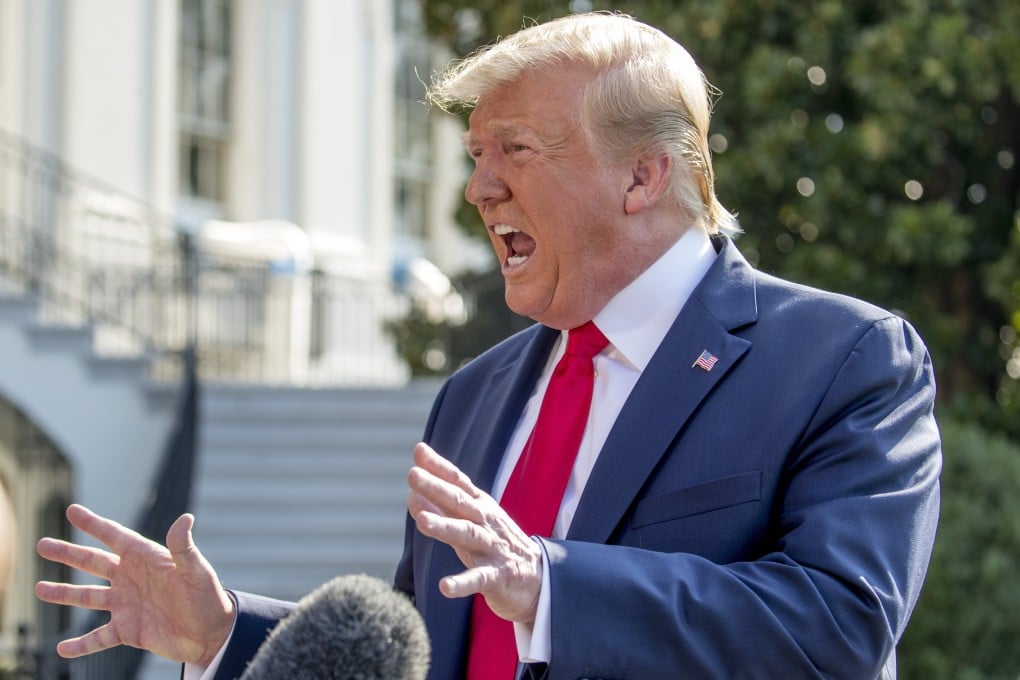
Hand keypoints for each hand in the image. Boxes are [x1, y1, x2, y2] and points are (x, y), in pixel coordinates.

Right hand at [35, 504, 234, 665]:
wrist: (212, 633)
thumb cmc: (208, 598)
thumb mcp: (196, 571)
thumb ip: (184, 547)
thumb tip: (185, 517)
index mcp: (146, 559)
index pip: (115, 537)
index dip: (93, 524)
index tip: (72, 510)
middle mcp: (132, 579)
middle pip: (93, 563)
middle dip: (68, 554)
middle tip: (42, 545)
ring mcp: (127, 605)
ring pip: (88, 597)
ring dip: (64, 594)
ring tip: (39, 589)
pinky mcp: (128, 630)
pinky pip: (98, 637)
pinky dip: (81, 644)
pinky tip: (62, 648)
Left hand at [407, 442, 541, 624]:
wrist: (538, 578)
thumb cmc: (496, 544)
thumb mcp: (470, 522)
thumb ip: (442, 508)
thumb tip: (412, 493)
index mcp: (480, 507)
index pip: (458, 482)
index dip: (438, 467)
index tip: (418, 451)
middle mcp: (486, 522)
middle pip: (459, 502)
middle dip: (436, 488)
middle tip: (412, 475)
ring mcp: (493, 548)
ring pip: (467, 535)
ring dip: (444, 527)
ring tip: (422, 522)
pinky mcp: (498, 576)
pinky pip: (478, 578)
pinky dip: (462, 582)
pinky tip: (445, 587)